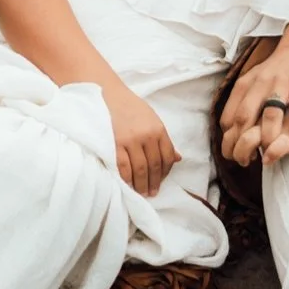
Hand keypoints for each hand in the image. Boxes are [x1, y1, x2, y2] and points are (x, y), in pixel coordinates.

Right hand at [106, 83, 180, 197]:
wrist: (109, 95)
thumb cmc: (132, 108)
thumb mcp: (153, 120)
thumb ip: (164, 140)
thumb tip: (178, 158)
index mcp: (158, 130)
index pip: (167, 157)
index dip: (166, 172)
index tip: (162, 180)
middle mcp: (147, 136)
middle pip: (154, 165)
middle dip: (154, 182)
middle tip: (152, 193)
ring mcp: (131, 141)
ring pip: (140, 169)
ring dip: (142, 184)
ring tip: (142, 192)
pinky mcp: (115, 144)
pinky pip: (123, 166)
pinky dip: (127, 179)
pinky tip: (128, 185)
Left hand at [220, 24, 288, 162]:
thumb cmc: (273, 72)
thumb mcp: (251, 83)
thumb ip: (240, 104)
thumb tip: (227, 131)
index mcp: (245, 84)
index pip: (230, 115)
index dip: (229, 137)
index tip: (232, 152)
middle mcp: (261, 83)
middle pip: (246, 115)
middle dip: (243, 141)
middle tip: (246, 160)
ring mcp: (282, 83)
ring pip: (272, 113)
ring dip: (269, 136)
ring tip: (270, 152)